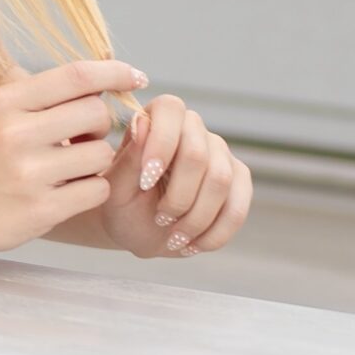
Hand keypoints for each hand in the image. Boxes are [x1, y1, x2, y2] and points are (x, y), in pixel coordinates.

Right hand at [0, 60, 134, 258]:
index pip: (76, 76)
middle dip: (99, 124)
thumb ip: (44, 90)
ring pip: (102, 154)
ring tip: (70, 165)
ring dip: (96, 160)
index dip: (114, 72)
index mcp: (8, 101)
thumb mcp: (0, 108)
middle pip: (96, 113)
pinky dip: (91, 189)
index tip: (136, 76)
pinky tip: (69, 190)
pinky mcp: (41, 210)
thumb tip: (105, 70)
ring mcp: (29, 174)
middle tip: (82, 136)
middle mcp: (17, 133)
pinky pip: (97, 190)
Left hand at [98, 94, 253, 259]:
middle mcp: (194, 128)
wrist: (139, 229)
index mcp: (159, 118)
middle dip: (178, 196)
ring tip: (174, 236)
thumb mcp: (115, 189)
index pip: (171, 109)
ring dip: (196, 218)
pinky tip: (194, 244)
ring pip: (220, 181)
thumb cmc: (122, 204)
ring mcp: (220, 152)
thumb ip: (128, 159)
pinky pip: (238, 206)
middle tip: (160, 218)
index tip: (145, 182)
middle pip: (198, 154)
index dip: (161, 144)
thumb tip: (144, 123)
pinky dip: (215, 233)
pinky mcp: (238, 180)